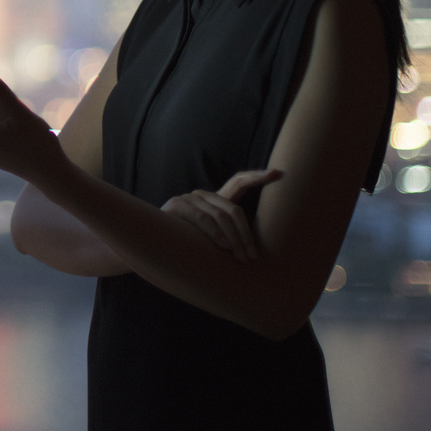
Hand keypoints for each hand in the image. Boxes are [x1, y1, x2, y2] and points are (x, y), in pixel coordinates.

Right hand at [160, 169, 282, 263]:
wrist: (152, 245)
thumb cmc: (186, 244)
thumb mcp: (210, 237)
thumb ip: (227, 233)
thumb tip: (256, 246)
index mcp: (214, 199)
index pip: (239, 181)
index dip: (258, 176)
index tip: (278, 173)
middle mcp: (203, 195)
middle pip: (234, 208)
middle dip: (246, 234)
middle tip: (253, 256)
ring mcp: (189, 198)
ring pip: (221, 216)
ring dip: (234, 239)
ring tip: (242, 258)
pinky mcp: (177, 205)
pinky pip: (203, 219)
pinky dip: (216, 233)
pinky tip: (224, 247)